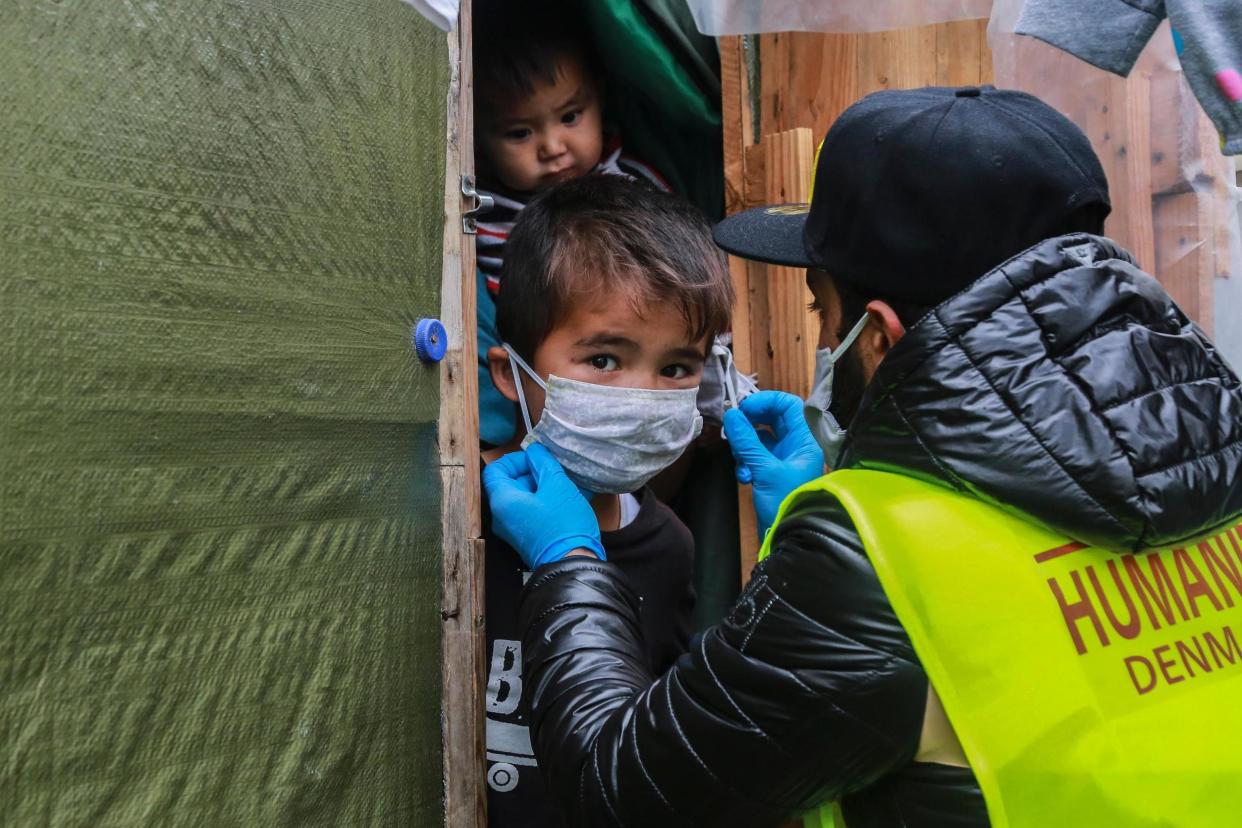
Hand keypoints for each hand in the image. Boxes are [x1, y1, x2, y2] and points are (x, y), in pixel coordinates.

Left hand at [482, 442, 605, 568]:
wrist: (574, 565)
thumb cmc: (564, 524)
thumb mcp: (557, 484)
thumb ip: (543, 462)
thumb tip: (534, 451)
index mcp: (503, 501)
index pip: (495, 470)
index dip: (515, 459)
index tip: (537, 458)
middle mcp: (502, 517)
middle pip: (510, 484)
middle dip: (533, 472)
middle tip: (555, 469)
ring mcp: (513, 530)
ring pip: (523, 498)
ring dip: (542, 486)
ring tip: (565, 483)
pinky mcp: (526, 538)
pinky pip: (530, 512)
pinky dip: (545, 501)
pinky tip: (566, 498)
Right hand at [723, 390, 824, 538]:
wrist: (789, 539)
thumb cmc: (786, 504)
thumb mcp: (765, 470)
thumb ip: (747, 441)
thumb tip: (731, 415)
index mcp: (805, 441)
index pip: (789, 405)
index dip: (765, 401)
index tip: (743, 408)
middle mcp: (797, 446)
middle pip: (772, 419)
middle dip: (750, 425)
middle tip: (734, 430)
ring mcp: (784, 459)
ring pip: (760, 437)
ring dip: (745, 446)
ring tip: (741, 462)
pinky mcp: (772, 472)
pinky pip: (755, 455)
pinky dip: (746, 463)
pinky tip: (744, 478)